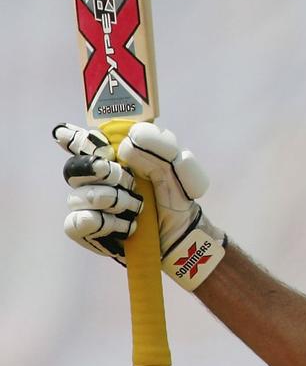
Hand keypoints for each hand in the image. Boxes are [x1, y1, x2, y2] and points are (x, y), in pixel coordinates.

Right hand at [54, 122, 225, 288]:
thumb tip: (126, 144)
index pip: (84, 141)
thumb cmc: (174, 194)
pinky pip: (81, 220)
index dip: (73, 138)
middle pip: (75, 167)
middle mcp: (94, 177)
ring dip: (117, 201)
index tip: (66, 134)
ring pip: (82, 196)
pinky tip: (127, 225)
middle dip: (105, 172)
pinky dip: (108, 223)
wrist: (179, 231)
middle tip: (130, 181)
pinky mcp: (83, 228)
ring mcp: (86, 202)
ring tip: (138, 208)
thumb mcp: (178, 165)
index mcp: (113, 156)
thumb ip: (160, 146)